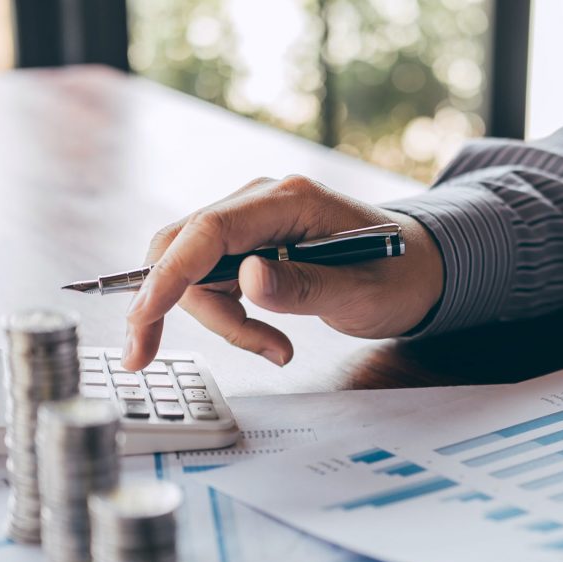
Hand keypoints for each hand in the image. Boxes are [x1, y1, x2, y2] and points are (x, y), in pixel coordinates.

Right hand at [122, 175, 443, 369]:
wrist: (420, 268)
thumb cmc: (399, 276)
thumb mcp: (363, 292)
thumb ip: (307, 287)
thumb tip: (248, 280)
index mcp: (289, 201)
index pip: (207, 232)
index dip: (167, 277)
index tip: (142, 322)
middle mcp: (261, 203)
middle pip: (183, 250)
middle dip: (175, 306)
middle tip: (171, 358)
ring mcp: (253, 223)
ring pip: (193, 273)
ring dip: (222, 322)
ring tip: (277, 350)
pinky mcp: (250, 246)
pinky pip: (212, 282)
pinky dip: (229, 318)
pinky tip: (269, 337)